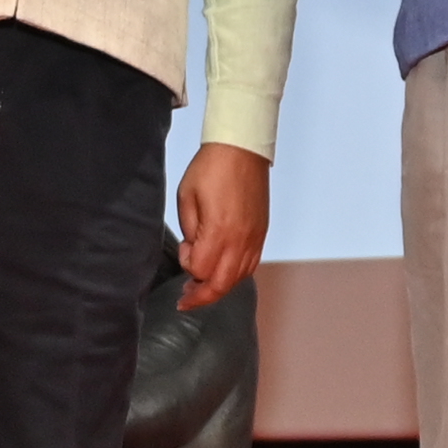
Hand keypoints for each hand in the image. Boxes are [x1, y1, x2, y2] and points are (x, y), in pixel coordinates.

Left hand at [175, 142, 268, 308]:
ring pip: (238, 278)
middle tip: (186, 299)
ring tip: (203, 286)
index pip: (201, 270)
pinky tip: (224, 270)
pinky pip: (251, 265)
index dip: (187, 266)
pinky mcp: (262, 232)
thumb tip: (194, 250)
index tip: (184, 248)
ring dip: (219, 286)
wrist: (241, 148)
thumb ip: (190, 230)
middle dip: (202, 295)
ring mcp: (254, 238)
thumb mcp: (187, 197)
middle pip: (222, 284)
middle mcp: (241, 240)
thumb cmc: (212, 168)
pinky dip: (236, 274)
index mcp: (219, 231)